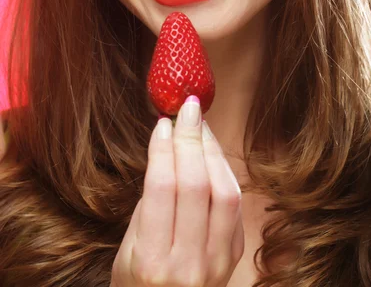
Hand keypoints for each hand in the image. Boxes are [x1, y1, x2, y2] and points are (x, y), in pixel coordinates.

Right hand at [111, 96, 243, 285]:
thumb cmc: (136, 283)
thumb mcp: (127, 249)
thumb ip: (150, 204)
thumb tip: (169, 149)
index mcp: (153, 261)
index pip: (163, 189)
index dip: (164, 149)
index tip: (162, 123)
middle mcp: (189, 263)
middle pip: (198, 185)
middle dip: (192, 139)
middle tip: (188, 109)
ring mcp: (217, 262)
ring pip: (225, 192)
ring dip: (213, 151)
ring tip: (200, 126)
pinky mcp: (234, 256)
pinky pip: (235, 204)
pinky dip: (224, 171)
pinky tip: (212, 153)